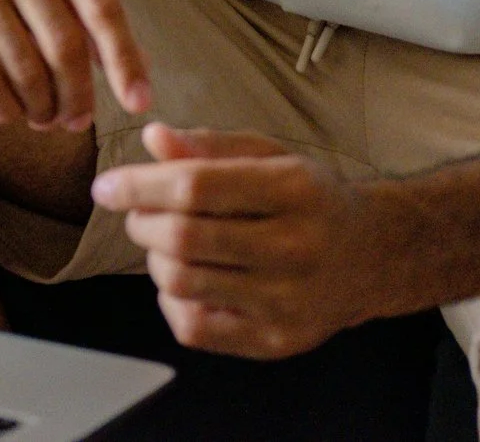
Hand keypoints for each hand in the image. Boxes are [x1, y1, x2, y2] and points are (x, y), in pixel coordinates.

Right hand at [0, 0, 149, 130]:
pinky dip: (4, 108)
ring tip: (41, 118)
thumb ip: (85, 12)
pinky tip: (9, 112)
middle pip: (65, 44)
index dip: (124, 61)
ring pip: (25, 68)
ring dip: (40, 108)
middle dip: (77, 95)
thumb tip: (138, 72)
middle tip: (75, 121)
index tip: (138, 103)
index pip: (101, 7)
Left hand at [94, 124, 387, 357]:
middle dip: (140, 222)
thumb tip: (153, 138)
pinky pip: (193, 326)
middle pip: (181, 240)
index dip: (138, 185)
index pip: (195, 188)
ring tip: (167, 242)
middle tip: (140, 213)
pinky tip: (189, 277)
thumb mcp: (269, 156)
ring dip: (153, 259)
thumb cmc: (308, 197)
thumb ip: (209, 147)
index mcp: (294, 191)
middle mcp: (297, 249)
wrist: (373, 255)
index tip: (106, 186)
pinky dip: (172, 299)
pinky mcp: (277, 342)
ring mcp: (289, 303)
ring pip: (180, 283)